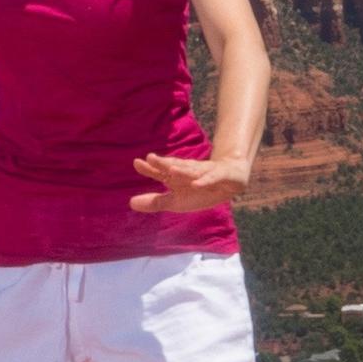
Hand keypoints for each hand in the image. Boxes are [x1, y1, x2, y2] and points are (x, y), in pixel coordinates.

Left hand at [130, 150, 249, 212]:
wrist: (232, 180)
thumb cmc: (200, 190)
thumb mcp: (176, 201)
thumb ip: (155, 202)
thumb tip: (130, 203)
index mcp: (177, 177)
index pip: (162, 172)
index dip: (150, 168)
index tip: (136, 162)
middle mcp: (190, 172)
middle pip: (175, 166)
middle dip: (164, 163)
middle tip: (151, 158)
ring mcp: (206, 172)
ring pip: (193, 171)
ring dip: (183, 170)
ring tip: (171, 169)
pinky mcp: (221, 176)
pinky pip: (212, 178)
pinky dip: (205, 180)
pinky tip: (196, 183)